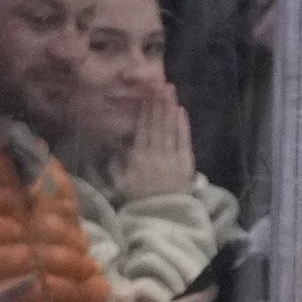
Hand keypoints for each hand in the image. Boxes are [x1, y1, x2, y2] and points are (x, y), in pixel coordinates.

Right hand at [112, 84, 194, 200]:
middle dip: (157, 102)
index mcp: (138, 158)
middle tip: (158, 82)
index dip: (144, 109)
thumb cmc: (138, 200)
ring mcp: (172, 159)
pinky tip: (181, 110)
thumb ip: (115, 163)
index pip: (142, 129)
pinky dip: (183, 126)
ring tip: (169, 90)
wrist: (162, 218)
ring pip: (170, 129)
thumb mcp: (119, 183)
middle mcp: (156, 155)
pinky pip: (184, 142)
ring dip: (169, 108)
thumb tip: (116, 144)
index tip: (144, 92)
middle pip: (156, 124)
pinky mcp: (186, 165)